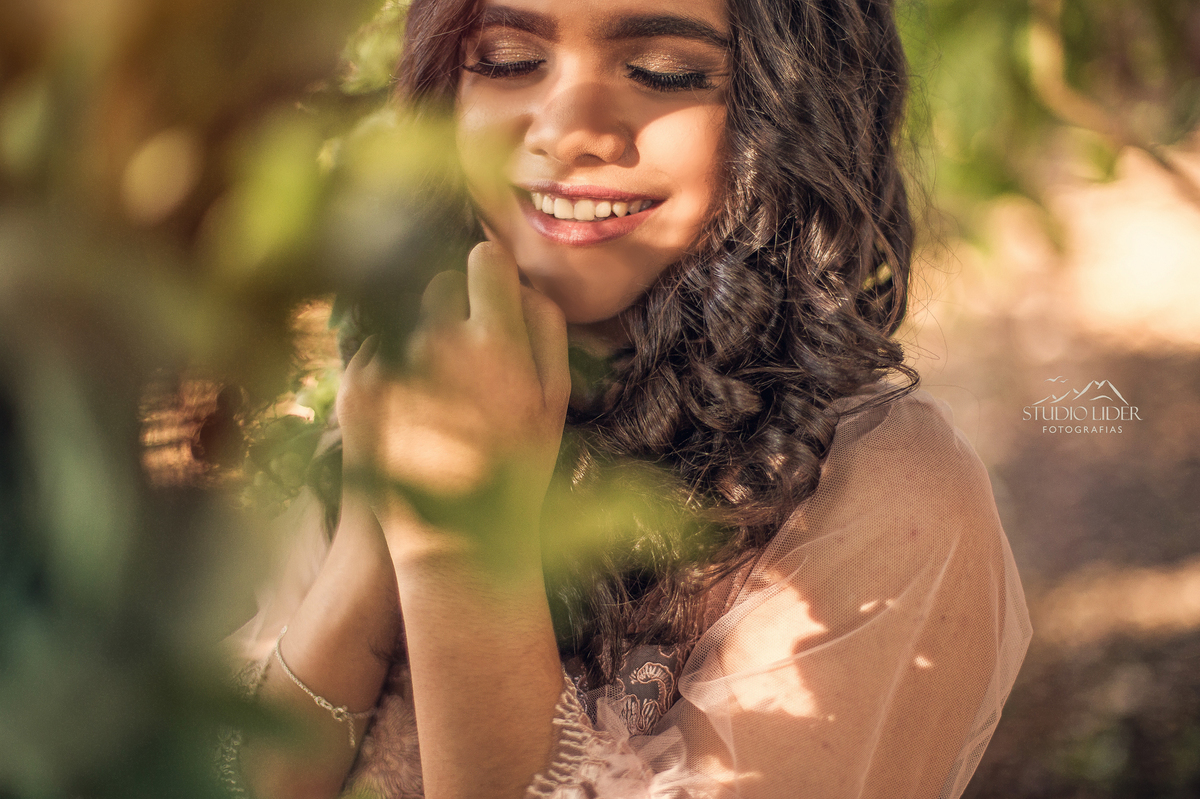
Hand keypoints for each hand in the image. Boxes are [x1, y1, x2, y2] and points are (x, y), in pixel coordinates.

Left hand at [336, 242, 570, 564]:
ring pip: (402, 311)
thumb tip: (522, 280)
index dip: (491, 273)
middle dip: (456, 300)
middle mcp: (436, 343)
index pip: (484, 260)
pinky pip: (373, 345)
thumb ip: (544, 329)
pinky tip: (410, 400)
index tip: (492, 289)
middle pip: (439, 281)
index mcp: (494, 342)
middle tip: (468, 342)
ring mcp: (389, 364)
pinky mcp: (356, 388)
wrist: (452, 541)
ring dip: (420, 329)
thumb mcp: (554, 401)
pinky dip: (390, 359)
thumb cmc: (516, 471)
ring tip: (438, 380)